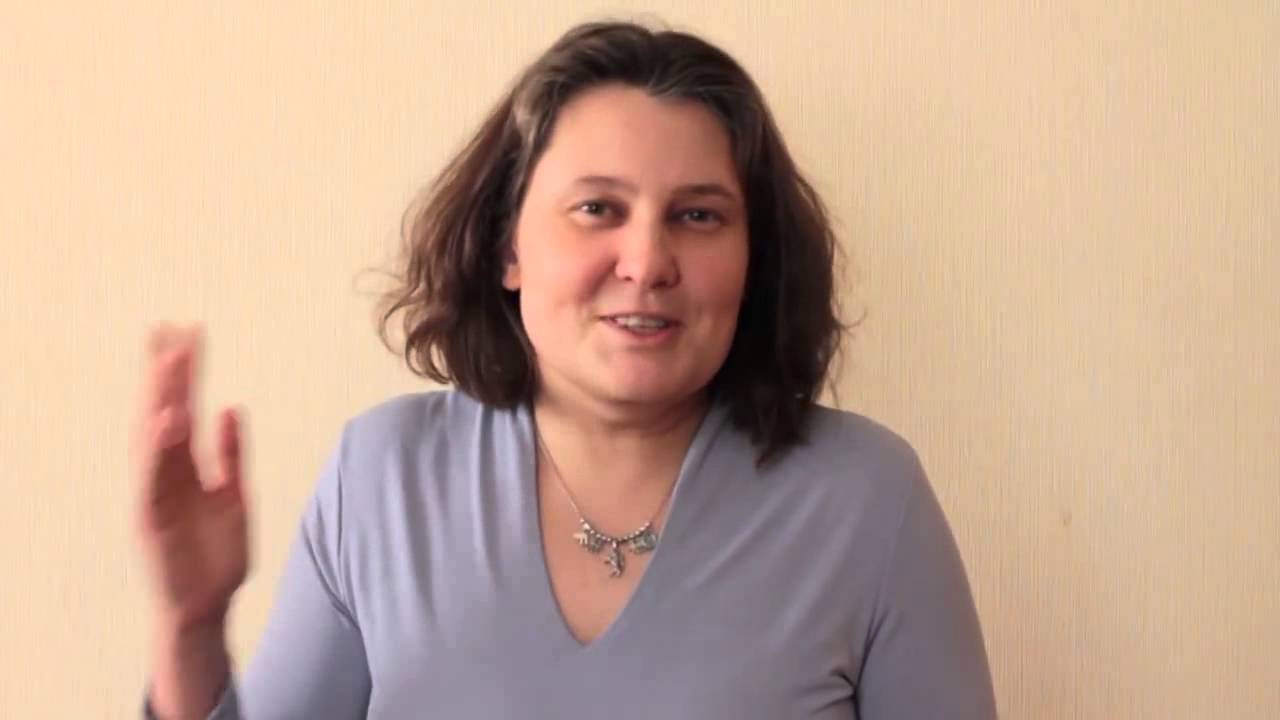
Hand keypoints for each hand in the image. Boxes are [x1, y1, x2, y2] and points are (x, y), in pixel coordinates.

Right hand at [132, 324, 248, 634]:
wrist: (205, 606)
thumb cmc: (217, 554)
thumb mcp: (235, 495)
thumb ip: (233, 454)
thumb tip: (233, 407)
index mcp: (187, 467)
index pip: (184, 407)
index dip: (185, 371)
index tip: (189, 331)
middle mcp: (166, 475)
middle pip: (162, 414)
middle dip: (165, 373)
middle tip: (168, 329)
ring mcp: (156, 496)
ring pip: (153, 440)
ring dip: (160, 401)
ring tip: (168, 363)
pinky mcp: (153, 520)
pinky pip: (154, 479)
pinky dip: (158, 449)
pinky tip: (167, 420)